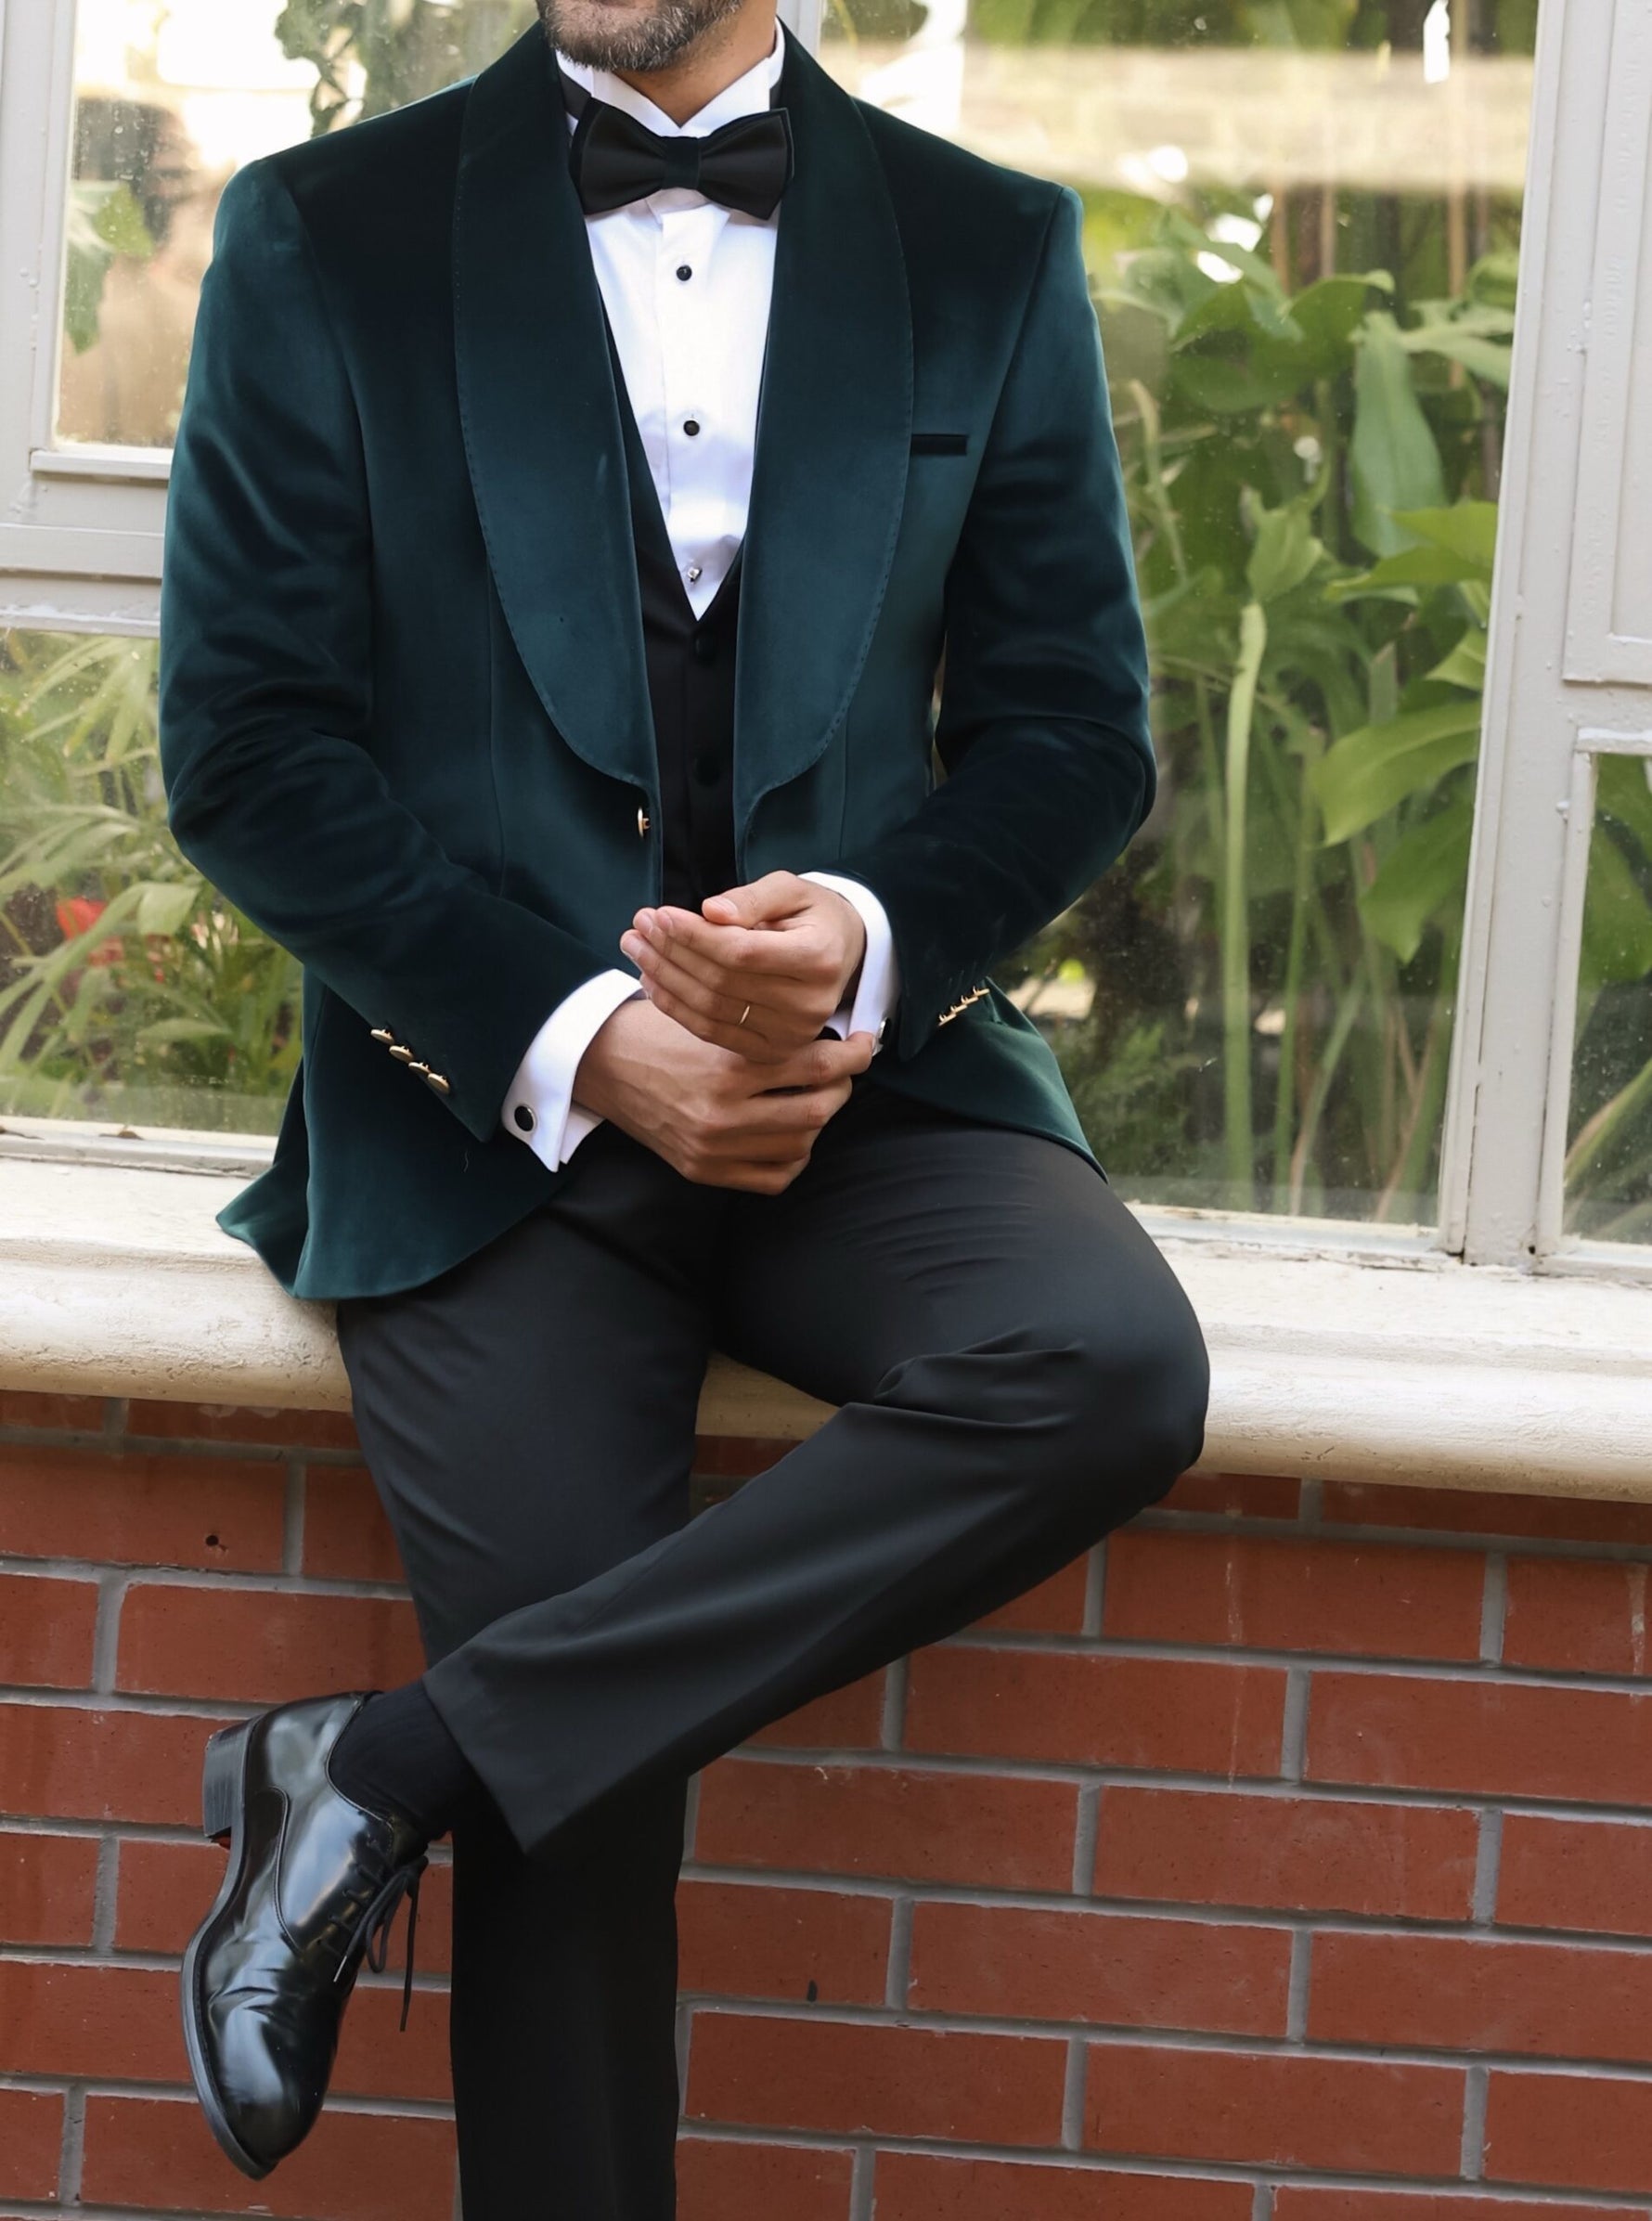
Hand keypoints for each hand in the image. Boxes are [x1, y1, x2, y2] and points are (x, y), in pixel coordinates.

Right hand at [571, 994, 874, 1192]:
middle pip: (818, 1107)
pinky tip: (791, 1132)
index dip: (853, 1053)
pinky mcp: (703, 1170)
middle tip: (843, 1068)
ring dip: (819, 1118)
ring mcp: (713, 1148)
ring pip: (802, 1143)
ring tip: (816, 1095)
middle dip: (842, 1086)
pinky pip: (774, 1176)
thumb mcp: (712, 1016)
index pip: (817, 1063)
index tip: (865, 1043)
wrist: (600, 1062)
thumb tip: (832, 1036)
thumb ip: (765, 1030)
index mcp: (728, 1065)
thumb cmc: (660, 1028)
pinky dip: (794, 1156)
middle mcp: (723, 1112)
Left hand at [618, 871, 865, 1064]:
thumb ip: (752, 897)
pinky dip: (676, 1007)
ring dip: (664, 979)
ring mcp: (792, 1035)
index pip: (742, 952)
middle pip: (722, 982)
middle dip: (671, 952)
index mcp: (819, 958)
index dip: (695, 935)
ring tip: (636, 947)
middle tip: (638, 926)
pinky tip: (651, 981)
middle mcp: (810, 1004)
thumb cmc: (811, 915)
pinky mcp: (772, 1052)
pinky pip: (712, 1032)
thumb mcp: (791, 890)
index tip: (659, 914)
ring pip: (711, 1010)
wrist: (841, 955)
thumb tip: (711, 911)